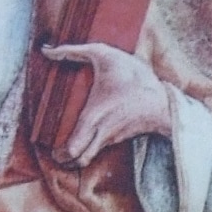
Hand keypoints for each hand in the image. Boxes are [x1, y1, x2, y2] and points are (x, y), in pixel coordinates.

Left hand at [41, 41, 171, 163]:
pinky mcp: (120, 136)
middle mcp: (101, 132)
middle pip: (79, 160)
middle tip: (55, 153)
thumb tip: (47, 50)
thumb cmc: (134, 75)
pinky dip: (90, 147)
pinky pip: (99, 147)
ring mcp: (112, 137)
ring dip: (77, 156)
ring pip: (90, 156)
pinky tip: (86, 136)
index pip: (73, 150)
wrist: (164, 96)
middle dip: (65, 160)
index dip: (60, 154)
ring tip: (66, 149)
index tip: (50, 148)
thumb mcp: (103, 54)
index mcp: (93, 117)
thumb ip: (73, 51)